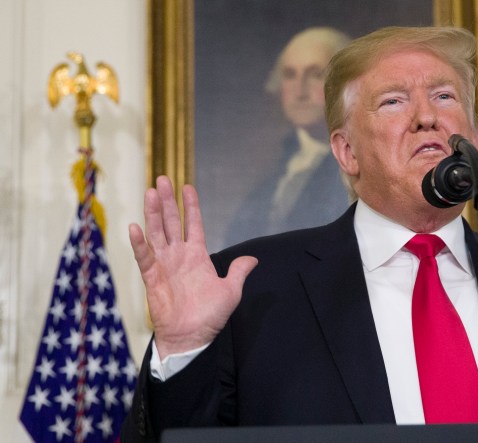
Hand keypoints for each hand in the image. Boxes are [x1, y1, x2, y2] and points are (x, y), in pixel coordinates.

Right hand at [128, 176, 257, 358]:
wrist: (192, 337)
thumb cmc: (210, 316)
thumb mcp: (231, 291)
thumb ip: (239, 271)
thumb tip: (253, 259)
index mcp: (197, 256)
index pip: (194, 224)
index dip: (191, 206)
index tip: (188, 186)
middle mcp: (179, 256)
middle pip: (171, 222)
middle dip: (168, 201)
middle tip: (162, 179)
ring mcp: (164, 265)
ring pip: (157, 233)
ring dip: (153, 213)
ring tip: (151, 192)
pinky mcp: (152, 278)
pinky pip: (144, 257)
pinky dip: (140, 243)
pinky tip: (135, 227)